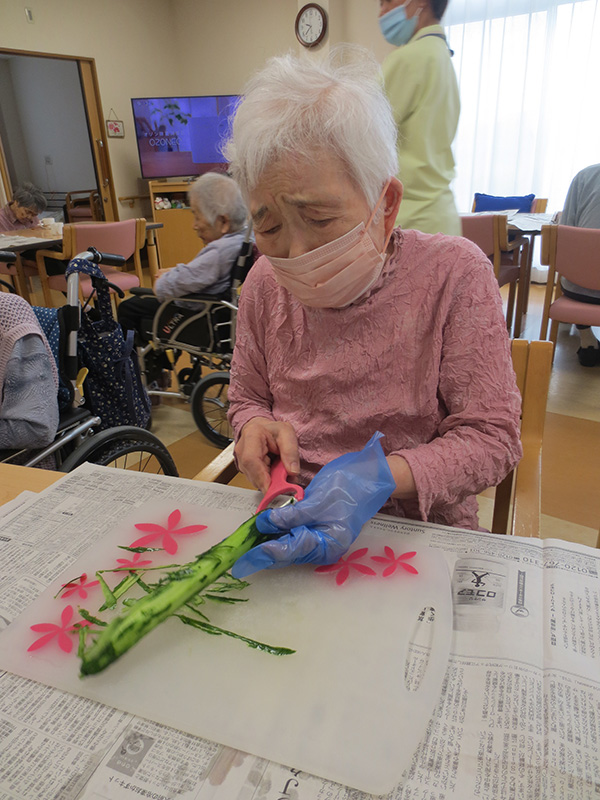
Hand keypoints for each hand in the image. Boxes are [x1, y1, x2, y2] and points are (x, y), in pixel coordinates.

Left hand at [232, 432, 394, 577]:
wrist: (366, 479)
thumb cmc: (346, 489)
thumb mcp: (316, 502)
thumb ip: (290, 515)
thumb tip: (265, 524)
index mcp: (327, 545)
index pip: (290, 550)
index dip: (266, 552)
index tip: (246, 556)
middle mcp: (323, 549)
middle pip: (288, 553)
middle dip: (264, 553)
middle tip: (240, 559)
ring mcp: (321, 541)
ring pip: (289, 547)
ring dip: (269, 545)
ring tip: (247, 547)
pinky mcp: (316, 532)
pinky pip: (294, 538)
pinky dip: (279, 536)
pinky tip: (264, 535)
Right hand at [235, 417, 298, 492]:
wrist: (262, 428)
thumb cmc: (273, 430)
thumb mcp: (287, 433)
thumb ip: (290, 451)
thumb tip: (292, 472)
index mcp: (251, 436)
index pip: (251, 460)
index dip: (261, 477)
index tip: (273, 489)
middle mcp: (242, 450)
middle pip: (252, 473)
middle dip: (270, 483)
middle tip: (285, 486)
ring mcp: (241, 461)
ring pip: (254, 479)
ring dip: (270, 482)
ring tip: (282, 475)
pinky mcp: (244, 469)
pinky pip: (256, 480)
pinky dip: (267, 481)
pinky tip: (275, 474)